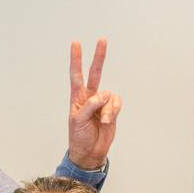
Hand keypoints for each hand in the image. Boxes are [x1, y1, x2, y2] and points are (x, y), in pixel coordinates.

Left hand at [67, 38, 121, 171]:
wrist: (90, 152)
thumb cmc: (79, 137)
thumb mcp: (78, 121)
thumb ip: (90, 105)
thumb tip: (104, 95)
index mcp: (77, 98)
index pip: (76, 75)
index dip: (76, 60)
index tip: (76, 44)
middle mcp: (90, 97)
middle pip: (95, 73)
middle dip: (99, 57)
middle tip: (102, 40)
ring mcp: (102, 103)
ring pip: (109, 95)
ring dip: (107, 109)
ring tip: (102, 121)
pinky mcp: (112, 110)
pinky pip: (117, 103)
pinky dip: (114, 111)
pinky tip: (108, 120)